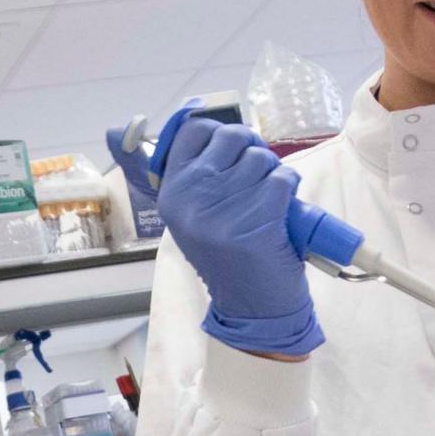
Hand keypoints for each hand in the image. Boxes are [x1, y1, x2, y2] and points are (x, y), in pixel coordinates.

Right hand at [152, 99, 320, 358]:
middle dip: (251, 151)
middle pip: (232, 136)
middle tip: (254, 179)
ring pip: (262, 157)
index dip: (219, 134)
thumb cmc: (226, 256)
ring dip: (273, 173)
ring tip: (266, 201)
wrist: (251, 308)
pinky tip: (282, 209)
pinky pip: (283, 177)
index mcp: (172, 192)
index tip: (230, 152)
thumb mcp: (191, 216)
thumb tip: (143, 127)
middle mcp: (192, 196)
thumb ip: (185, 175)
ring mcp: (225, 208)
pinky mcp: (259, 219)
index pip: (193, 130)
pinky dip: (290, 187)